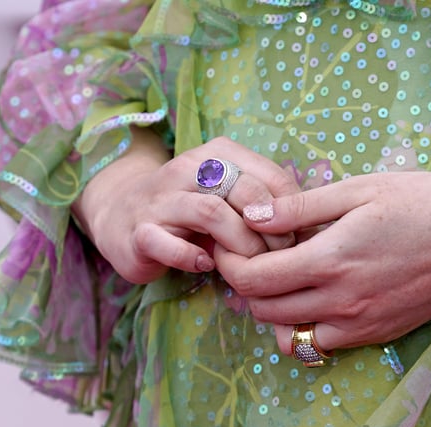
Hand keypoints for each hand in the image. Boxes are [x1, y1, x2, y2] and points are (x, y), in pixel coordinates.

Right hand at [74, 132, 299, 283]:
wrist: (121, 216)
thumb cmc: (189, 210)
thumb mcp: (227, 197)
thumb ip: (262, 202)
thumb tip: (309, 225)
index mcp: (216, 155)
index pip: (270, 175)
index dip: (290, 211)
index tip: (295, 238)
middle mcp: (187, 168)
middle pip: (244, 190)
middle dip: (270, 229)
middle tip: (278, 255)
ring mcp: (160, 199)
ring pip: (211, 212)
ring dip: (240, 244)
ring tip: (248, 266)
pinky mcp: (139, 232)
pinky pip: (169, 244)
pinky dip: (192, 258)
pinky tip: (205, 266)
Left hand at [215, 171, 430, 353]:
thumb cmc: (423, 202)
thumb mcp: (359, 190)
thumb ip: (299, 208)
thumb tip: (251, 215)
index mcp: (330, 260)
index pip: (253, 280)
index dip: (229, 264)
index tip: (229, 245)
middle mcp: (340, 301)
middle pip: (263, 310)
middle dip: (246, 286)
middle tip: (253, 258)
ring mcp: (360, 325)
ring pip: (290, 333)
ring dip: (274, 308)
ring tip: (283, 276)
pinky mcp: (378, 336)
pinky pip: (324, 341)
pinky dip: (308, 323)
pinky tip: (319, 293)